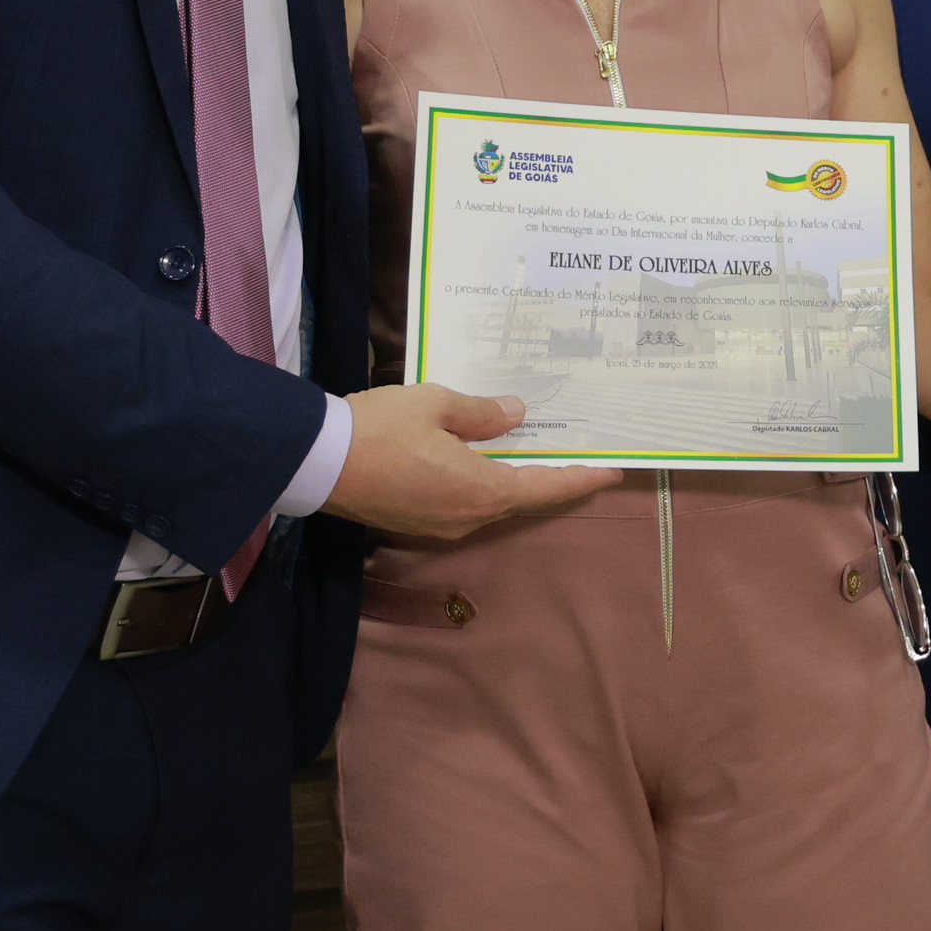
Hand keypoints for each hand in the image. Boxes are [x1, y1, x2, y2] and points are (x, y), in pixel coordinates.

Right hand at [324, 384, 616, 539]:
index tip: (613, 473)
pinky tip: (483, 463)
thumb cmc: (378, 428)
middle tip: (580, 461)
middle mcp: (468, 517)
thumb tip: (516, 415)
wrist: (317, 463)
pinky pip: (463, 505)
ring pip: (491, 504)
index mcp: (481, 490)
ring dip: (515, 482)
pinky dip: (483, 485)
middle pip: (522, 499)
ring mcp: (440, 526)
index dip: (581, 481)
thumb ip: (481, 413)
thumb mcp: (435, 404)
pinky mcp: (416, 524)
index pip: (546, 488)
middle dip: (552, 481)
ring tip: (534, 455)